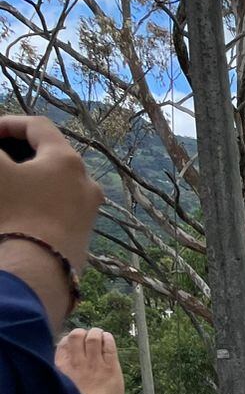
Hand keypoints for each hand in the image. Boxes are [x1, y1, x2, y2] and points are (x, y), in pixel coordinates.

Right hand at [0, 115, 102, 270]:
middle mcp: (86, 181)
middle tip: (1, 157)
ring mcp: (88, 209)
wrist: (39, 269)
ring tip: (9, 184)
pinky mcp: (83, 232)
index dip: (8, 124)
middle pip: (50, 154)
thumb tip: (2, 159)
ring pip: (56, 182)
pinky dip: (40, 199)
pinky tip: (21, 209)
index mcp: (67, 159)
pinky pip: (60, 206)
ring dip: (30, 177)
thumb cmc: (14, 213)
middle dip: (20, 152)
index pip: (37, 126)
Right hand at [54, 327, 123, 393]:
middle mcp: (76, 362)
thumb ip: (63, 374)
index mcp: (61, 367)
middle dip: (83, 332)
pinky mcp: (110, 368)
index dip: (69, 339)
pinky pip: (109, 346)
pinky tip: (108, 340)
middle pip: (76, 336)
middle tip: (88, 336)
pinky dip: (109, 339)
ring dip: (97, 333)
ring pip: (94, 337)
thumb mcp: (61, 388)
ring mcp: (94, 364)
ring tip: (100, 335)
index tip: (74, 341)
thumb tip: (67, 364)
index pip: (63, 343)